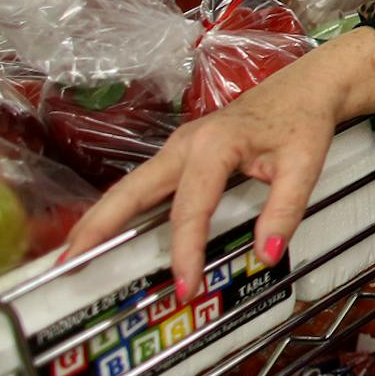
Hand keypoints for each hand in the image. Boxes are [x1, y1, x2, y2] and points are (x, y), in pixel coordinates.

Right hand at [61, 27, 374, 298]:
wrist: (304, 88)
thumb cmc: (301, 122)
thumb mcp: (304, 165)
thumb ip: (286, 210)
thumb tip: (266, 255)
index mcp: (214, 145)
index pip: (191, 208)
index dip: (185, 252)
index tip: (184, 287)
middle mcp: (185, 144)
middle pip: (131, 189)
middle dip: (98, 226)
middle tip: (69, 262)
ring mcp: (178, 147)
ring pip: (130, 186)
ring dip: (100, 218)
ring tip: (72, 253)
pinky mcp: (180, 154)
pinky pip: (143, 185)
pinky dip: (120, 209)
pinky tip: (108, 231)